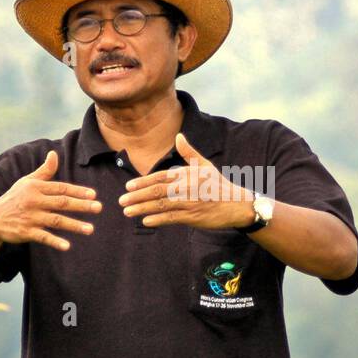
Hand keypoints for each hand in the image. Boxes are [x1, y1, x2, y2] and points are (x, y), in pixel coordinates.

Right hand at [0, 149, 101, 250]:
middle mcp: (34, 201)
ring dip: (74, 225)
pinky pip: (43, 237)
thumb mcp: (27, 182)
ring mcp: (30, 217)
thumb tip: (54, 154)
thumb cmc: (15, 198)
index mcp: (36, 187)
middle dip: (81, 206)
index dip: (78, 191)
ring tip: (91, 229)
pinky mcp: (25, 232)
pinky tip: (67, 246)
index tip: (93, 195)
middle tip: (99, 208)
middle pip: (61, 203)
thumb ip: (44, 171)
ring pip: (56, 220)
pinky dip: (55, 241)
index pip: (61, 188)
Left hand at [118, 132, 253, 229]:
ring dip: (142, 208)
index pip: (160, 176)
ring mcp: (190, 202)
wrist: (236, 204)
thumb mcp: (205, 165)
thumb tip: (179, 136)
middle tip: (121, 200)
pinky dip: (158, 219)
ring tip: (127, 211)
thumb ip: (189, 152)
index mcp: (187, 174)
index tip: (129, 186)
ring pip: (162, 205)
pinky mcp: (193, 216)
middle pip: (157, 191)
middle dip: (137, 196)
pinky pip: (172, 218)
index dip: (143, 181)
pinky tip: (146, 221)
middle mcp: (187, 187)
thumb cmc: (218, 185)